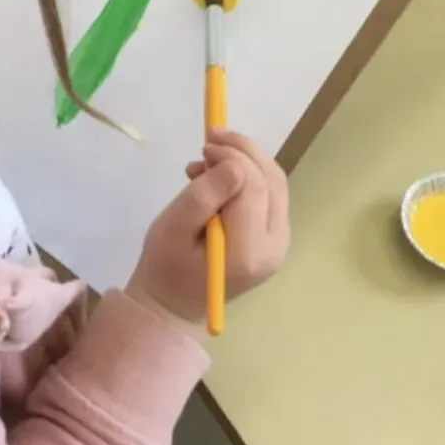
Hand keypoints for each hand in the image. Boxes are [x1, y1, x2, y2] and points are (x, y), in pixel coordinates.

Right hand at [126, 130, 289, 337]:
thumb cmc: (165, 268)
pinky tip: (218, 177)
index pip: (253, 186)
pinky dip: (247, 177)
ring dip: (245, 162)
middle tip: (210, 139)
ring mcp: (279, 245)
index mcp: (247, 250)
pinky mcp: (274, 239)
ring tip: (208, 161)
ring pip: (275, 184)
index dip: (233, 157)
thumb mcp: (173, 229)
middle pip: (272, 181)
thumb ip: (204, 196)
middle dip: (243, 152)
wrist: (174, 306)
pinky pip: (269, 196)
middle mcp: (273, 248)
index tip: (204, 145)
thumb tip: (233, 164)